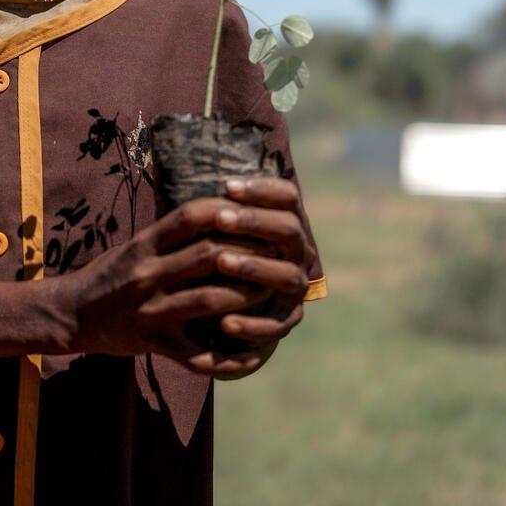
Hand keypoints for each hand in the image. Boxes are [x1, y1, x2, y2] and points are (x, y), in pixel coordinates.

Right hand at [53, 195, 273, 374]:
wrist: (70, 314)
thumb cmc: (110, 274)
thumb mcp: (135, 246)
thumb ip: (171, 233)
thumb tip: (219, 211)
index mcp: (144, 244)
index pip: (190, 215)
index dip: (227, 210)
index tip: (253, 211)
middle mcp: (147, 273)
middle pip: (208, 254)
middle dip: (248, 253)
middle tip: (276, 252)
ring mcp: (151, 310)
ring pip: (209, 299)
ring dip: (246, 295)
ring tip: (270, 291)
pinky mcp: (154, 342)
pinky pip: (198, 355)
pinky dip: (230, 358)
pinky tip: (254, 354)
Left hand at [200, 175, 312, 377]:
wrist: (224, 307)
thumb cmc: (217, 255)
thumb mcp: (219, 230)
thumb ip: (222, 208)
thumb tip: (207, 179)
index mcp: (286, 224)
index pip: (288, 197)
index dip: (263, 189)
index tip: (229, 186)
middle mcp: (299, 254)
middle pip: (290, 231)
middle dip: (256, 222)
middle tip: (221, 218)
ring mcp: (295, 289)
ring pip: (288, 276)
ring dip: (255, 267)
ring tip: (221, 261)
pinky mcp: (285, 321)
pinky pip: (277, 326)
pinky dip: (253, 325)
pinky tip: (225, 323)